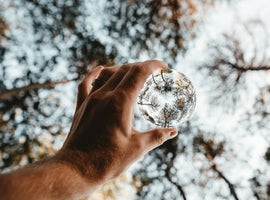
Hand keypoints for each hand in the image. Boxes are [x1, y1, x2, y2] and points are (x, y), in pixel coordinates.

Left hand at [57, 60, 177, 182]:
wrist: (75, 170)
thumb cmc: (106, 161)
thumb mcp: (137, 149)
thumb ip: (157, 136)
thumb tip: (174, 131)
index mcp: (120, 102)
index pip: (139, 73)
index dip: (153, 65)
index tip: (163, 66)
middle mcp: (104, 96)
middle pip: (124, 70)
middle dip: (141, 67)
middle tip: (153, 73)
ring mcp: (90, 100)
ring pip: (107, 74)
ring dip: (122, 69)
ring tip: (133, 73)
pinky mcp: (81, 107)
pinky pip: (86, 84)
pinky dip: (94, 74)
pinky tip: (99, 69)